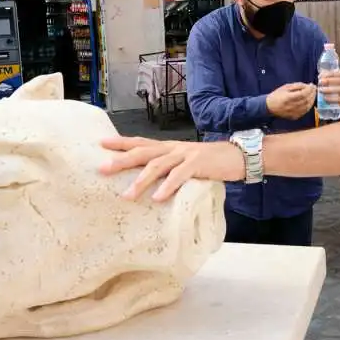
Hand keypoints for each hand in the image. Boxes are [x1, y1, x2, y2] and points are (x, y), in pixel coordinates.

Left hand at [98, 136, 244, 201]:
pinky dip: (168, 186)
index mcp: (169, 148)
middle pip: (144, 152)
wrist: (239, 156)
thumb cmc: (211, 163)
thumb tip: (151, 185)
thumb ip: (170, 169)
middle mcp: (174, 148)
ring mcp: (186, 155)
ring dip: (141, 180)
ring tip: (127, 195)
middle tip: (103, 169)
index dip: (121, 142)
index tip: (101, 144)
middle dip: (122, 160)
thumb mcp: (186, 164)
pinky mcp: (199, 164)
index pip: (141, 142)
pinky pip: (180, 175)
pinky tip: (158, 197)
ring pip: (158, 165)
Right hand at [266, 82, 316, 119]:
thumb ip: (297, 86)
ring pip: (307, 106)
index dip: (309, 89)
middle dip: (312, 93)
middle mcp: (291, 106)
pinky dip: (309, 105)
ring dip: (312, 99)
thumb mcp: (286, 87)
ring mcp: (294, 113)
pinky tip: (310, 101)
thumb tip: (308, 86)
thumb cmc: (277, 95)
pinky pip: (305, 111)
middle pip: (306, 100)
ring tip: (313, 94)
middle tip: (314, 88)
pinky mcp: (295, 117)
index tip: (312, 85)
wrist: (269, 106)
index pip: (303, 94)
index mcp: (288, 98)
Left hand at [318, 70, 339, 108]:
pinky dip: (332, 99)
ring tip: (321, 90)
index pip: (338, 73)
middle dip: (329, 81)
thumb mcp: (333, 80)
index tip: (320, 77)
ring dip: (329, 89)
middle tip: (320, 82)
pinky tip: (325, 98)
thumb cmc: (337, 87)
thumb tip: (320, 76)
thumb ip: (327, 77)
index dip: (329, 74)